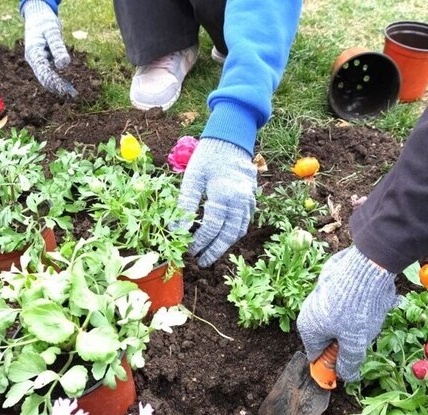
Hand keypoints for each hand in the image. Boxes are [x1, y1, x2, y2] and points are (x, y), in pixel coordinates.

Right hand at [22, 0, 76, 96]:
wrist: (37, 15)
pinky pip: (50, 72)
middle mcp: (34, 60)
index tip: (66, 90)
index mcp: (33, 54)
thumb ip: (57, 47)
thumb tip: (63, 65)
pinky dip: (59, 78)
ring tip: (72, 93)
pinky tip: (68, 84)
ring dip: (59, 85)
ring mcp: (38, 61)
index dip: (55, 82)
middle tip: (73, 95)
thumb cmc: (44, 22)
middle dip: (58, 87)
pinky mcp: (43, 60)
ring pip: (48, 77)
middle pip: (45, 78)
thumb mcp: (52, 32)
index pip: (44, 73)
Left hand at [176, 138, 256, 266]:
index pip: (211, 227)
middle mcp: (240, 200)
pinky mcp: (252, 199)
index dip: (199, 241)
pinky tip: (223, 239)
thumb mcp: (192, 178)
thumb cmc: (208, 157)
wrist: (231, 139)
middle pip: (228, 234)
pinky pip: (245, 222)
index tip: (188, 250)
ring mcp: (248, 200)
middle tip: (201, 262)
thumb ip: (186, 204)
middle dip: (214, 250)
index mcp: (224, 194)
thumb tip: (176, 229)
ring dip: (225, 245)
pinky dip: (234, 234)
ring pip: (239, 231)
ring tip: (210, 254)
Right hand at [296, 246, 398, 382]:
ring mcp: (320, 295)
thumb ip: (348, 364)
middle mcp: (309, 311)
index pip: (317, 356)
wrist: (367, 266)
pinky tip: (373, 302)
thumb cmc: (357, 309)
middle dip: (348, 340)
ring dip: (357, 323)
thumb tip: (345, 377)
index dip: (334, 364)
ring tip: (372, 315)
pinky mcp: (333, 282)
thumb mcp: (355, 344)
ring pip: (340, 319)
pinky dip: (359, 305)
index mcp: (308, 328)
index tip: (351, 364)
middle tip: (365, 337)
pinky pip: (346, 302)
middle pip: (329, 337)